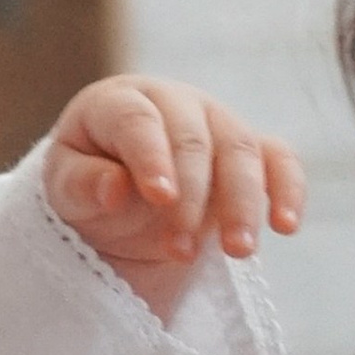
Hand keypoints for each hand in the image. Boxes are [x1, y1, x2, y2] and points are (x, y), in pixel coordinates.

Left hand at [44, 79, 302, 322]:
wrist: (121, 192)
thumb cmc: (89, 181)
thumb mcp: (65, 189)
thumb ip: (84, 184)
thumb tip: (115, 189)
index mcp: (121, 101)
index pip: (138, 120)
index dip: (150, 156)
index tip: (158, 197)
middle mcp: (174, 102)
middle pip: (195, 139)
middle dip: (193, 196)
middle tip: (182, 252)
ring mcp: (217, 121)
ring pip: (241, 150)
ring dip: (244, 202)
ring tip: (237, 252)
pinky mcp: (251, 150)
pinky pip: (280, 160)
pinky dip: (288, 190)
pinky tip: (286, 226)